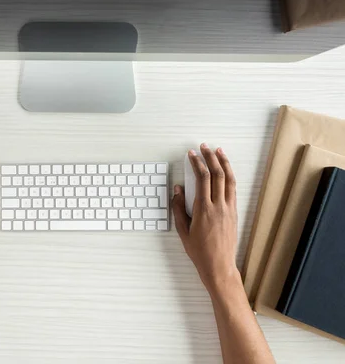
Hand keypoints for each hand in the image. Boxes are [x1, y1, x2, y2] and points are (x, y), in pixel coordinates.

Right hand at [172, 144, 238, 293]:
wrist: (219, 265)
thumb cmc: (199, 251)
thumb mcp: (182, 230)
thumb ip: (178, 208)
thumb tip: (178, 190)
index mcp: (203, 209)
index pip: (202, 179)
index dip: (197, 163)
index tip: (191, 154)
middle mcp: (218, 206)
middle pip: (216, 175)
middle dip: (210, 158)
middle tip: (203, 147)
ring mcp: (228, 208)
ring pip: (228, 179)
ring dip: (223, 163)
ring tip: (218, 152)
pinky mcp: (234, 212)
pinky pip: (233, 189)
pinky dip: (229, 176)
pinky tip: (226, 170)